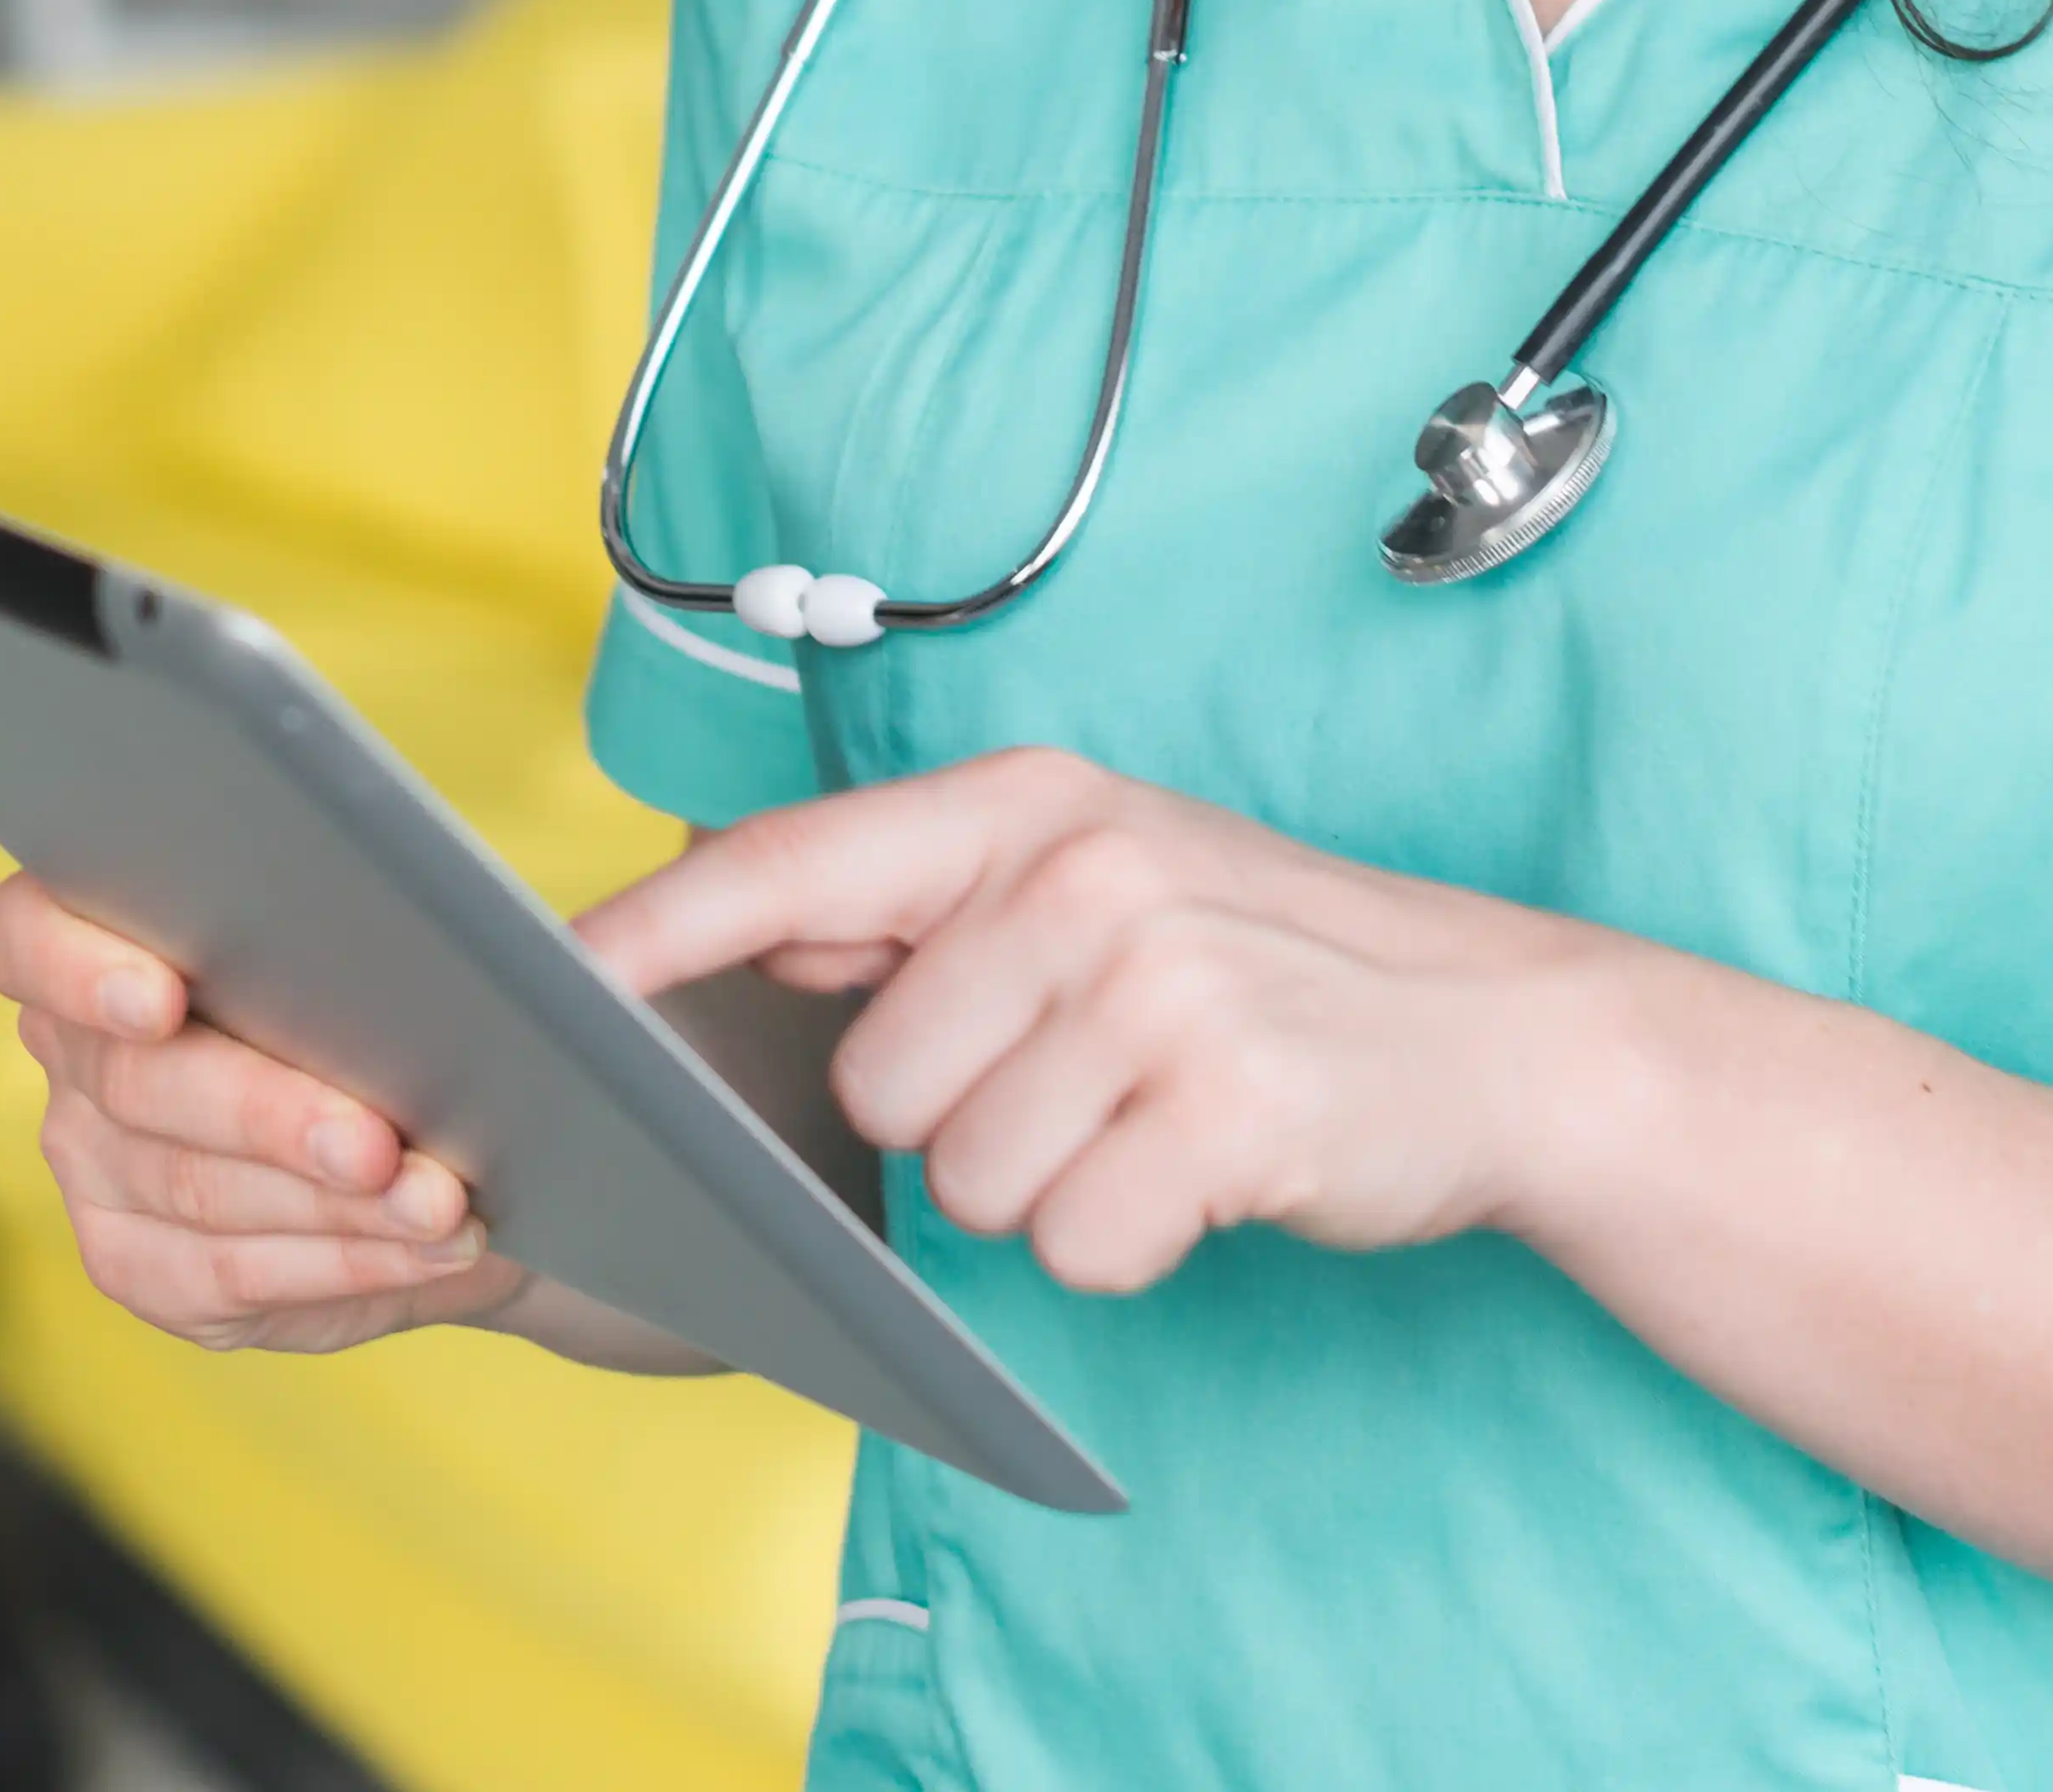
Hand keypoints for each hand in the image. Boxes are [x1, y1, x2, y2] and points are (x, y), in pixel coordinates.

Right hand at [0, 874, 524, 1351]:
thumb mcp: (415, 932)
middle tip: (380, 1143)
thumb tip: (484, 953)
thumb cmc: (424, 988)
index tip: (164, 995)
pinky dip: (342, 1269)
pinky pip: (231, 1282)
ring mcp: (97, 1171)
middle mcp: (73, 1056)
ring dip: (329, 1207)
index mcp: (96, 930)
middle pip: (135, 1083)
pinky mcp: (149, 1270)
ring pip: (192, 1195)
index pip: (25, 934)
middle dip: (269, 1112)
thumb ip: (397, 925)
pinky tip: (430, 1253)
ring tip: (446, 1205)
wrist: (466, 1118)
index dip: (77, 963)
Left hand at [576, 747, 1620, 1297]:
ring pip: (971, 1181)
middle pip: (878, 1086)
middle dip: (959, 1126)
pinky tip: (1205, 1178)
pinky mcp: (1228, 1105)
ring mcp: (1160, 984)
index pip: (790, 868)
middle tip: (1081, 1089)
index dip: (653, 936)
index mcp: (1028, 810)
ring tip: (1151, 1124)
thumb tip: (739, 924)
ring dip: (1052, 1189)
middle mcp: (1082, 874)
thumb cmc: (1273, 970)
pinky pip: (1077, 1242)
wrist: (1507, 1035)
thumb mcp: (1102, 881)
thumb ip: (929, 907)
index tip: (546, 988)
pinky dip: (1131, 1242)